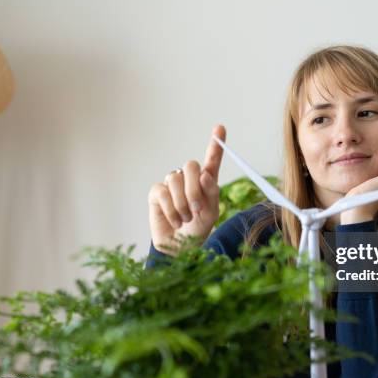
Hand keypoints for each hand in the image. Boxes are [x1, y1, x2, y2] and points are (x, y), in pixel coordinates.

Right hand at [147, 125, 225, 254]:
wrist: (179, 248)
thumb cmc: (198, 229)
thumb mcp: (211, 213)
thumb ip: (211, 193)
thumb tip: (205, 174)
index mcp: (206, 182)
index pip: (211, 159)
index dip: (216, 143)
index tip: (220, 128)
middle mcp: (189, 179)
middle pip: (190, 165)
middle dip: (194, 188)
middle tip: (196, 208)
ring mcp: (171, 185)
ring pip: (175, 179)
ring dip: (182, 203)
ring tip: (185, 218)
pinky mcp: (156, 193)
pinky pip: (162, 192)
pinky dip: (171, 210)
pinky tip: (175, 220)